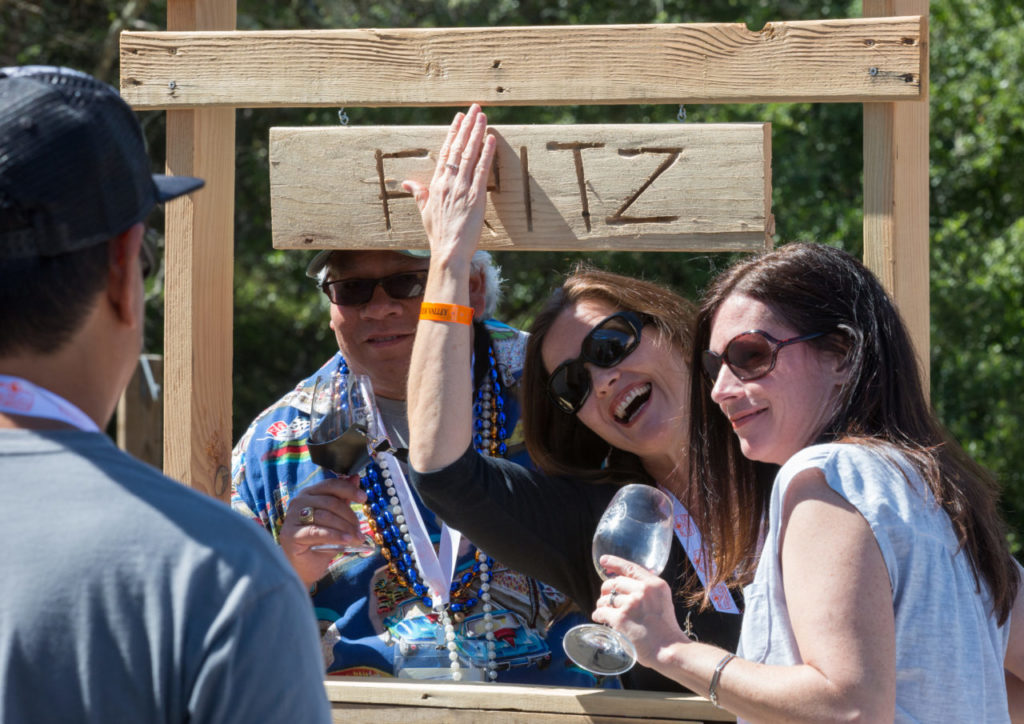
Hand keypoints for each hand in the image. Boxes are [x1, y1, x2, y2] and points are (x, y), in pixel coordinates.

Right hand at [280, 474, 367, 585]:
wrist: (304, 567)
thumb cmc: (319, 542)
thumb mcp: (335, 519)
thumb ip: (343, 499)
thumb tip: (356, 478)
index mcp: (308, 494)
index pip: (330, 485)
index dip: (348, 489)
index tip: (364, 498)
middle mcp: (298, 502)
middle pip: (330, 502)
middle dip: (350, 516)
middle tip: (361, 531)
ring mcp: (292, 518)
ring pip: (325, 516)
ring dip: (346, 528)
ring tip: (358, 539)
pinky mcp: (290, 534)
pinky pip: (317, 531)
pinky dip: (335, 536)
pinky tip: (347, 541)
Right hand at [402, 104, 496, 262]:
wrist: (448, 250)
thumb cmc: (438, 234)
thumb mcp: (425, 212)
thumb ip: (418, 194)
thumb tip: (406, 183)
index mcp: (436, 184)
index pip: (445, 153)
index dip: (453, 133)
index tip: (459, 119)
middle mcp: (449, 182)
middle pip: (459, 148)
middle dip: (467, 126)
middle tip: (474, 108)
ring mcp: (462, 188)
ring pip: (470, 154)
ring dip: (477, 133)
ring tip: (483, 116)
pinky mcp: (476, 196)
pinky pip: (482, 170)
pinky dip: (487, 153)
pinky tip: (491, 138)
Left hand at [592, 554, 690, 666]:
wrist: (669, 650)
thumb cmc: (666, 630)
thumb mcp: (663, 601)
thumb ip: (649, 591)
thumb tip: (631, 583)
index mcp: (655, 585)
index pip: (630, 568)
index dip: (614, 563)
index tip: (603, 560)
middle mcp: (643, 590)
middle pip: (614, 583)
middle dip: (606, 590)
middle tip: (605, 598)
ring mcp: (631, 604)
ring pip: (606, 599)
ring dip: (602, 605)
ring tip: (605, 612)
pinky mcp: (621, 618)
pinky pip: (601, 612)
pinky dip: (598, 616)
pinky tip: (599, 619)